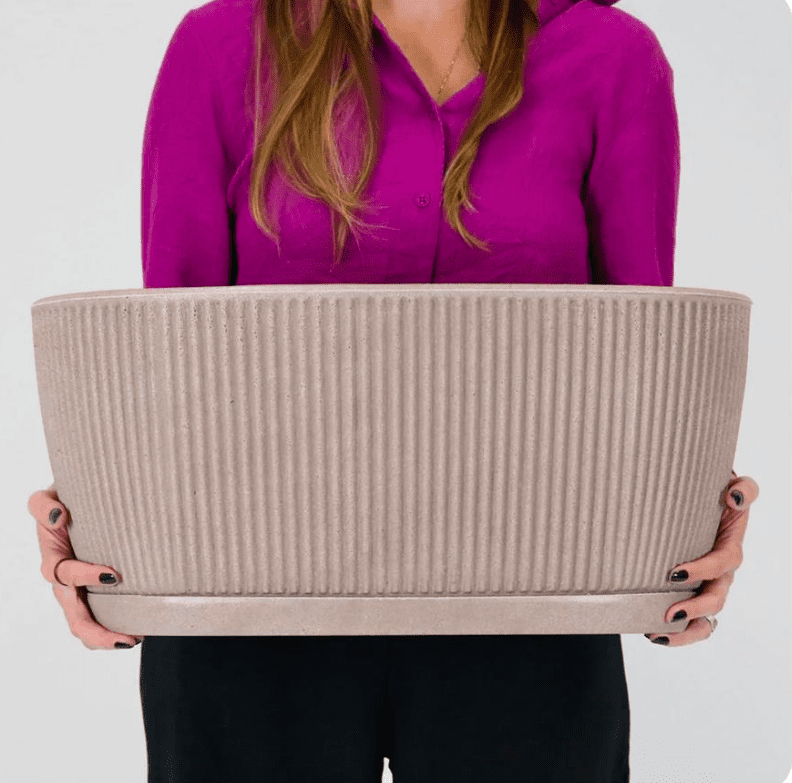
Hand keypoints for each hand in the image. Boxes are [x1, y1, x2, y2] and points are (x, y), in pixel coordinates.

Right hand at [29, 483, 144, 650]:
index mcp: (54, 559)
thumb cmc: (63, 503)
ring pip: (84, 624)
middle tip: (126, 639)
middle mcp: (64, 580)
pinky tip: (139, 631)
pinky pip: (99, 616)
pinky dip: (114, 627)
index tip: (113, 575)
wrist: (72, 504)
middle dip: (97, 631)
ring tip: (133, 641)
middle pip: (74, 616)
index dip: (86, 577)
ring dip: (106, 636)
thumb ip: (43, 506)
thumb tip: (59, 516)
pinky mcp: (92, 592)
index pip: (66, 575)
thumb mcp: (46, 500)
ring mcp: (77, 590)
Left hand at [645, 470, 758, 646]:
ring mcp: (708, 586)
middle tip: (668, 612)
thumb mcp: (734, 487)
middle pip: (716, 598)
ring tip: (658, 633)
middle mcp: (721, 572)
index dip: (702, 570)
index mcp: (729, 547)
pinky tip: (652, 633)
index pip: (722, 563)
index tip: (674, 573)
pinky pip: (693, 621)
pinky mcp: (693, 593)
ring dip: (685, 630)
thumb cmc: (714, 494)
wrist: (700, 501)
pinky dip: (678, 632)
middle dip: (694, 609)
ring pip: (706, 618)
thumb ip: (744, 489)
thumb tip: (734, 498)